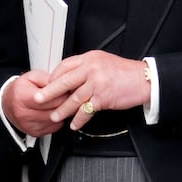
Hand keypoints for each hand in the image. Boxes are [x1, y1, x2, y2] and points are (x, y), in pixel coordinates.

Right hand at [2, 69, 67, 136]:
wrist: (8, 103)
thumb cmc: (20, 89)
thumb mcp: (32, 77)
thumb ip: (48, 79)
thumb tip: (63, 85)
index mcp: (22, 97)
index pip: (48, 99)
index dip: (61, 93)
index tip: (67, 89)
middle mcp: (24, 114)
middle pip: (53, 111)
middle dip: (64, 103)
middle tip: (68, 96)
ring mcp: (29, 125)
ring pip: (56, 120)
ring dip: (62, 112)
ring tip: (62, 103)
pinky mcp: (35, 133)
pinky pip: (54, 127)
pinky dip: (58, 119)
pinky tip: (54, 111)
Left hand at [33, 50, 150, 130]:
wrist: (143, 79)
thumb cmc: (124, 72)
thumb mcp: (102, 61)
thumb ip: (86, 67)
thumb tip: (69, 76)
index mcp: (89, 58)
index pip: (65, 66)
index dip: (54, 76)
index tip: (47, 84)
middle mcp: (91, 69)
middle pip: (64, 81)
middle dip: (49, 92)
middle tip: (38, 99)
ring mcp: (97, 83)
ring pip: (74, 98)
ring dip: (63, 109)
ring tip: (55, 116)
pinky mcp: (104, 97)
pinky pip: (87, 110)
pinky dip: (79, 119)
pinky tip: (74, 124)